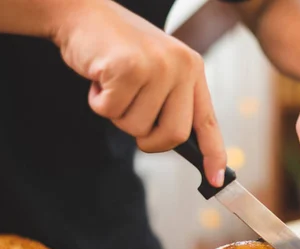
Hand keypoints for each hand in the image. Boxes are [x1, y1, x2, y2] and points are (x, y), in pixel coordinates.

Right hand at [52, 0, 225, 185]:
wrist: (84, 14)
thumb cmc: (120, 51)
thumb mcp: (157, 72)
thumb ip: (172, 103)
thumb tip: (181, 145)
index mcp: (192, 70)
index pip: (208, 121)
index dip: (214, 154)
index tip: (216, 180)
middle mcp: (181, 67)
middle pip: (174, 135)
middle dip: (148, 139)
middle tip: (131, 116)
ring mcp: (156, 66)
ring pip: (137, 127)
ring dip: (117, 114)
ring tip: (114, 84)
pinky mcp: (128, 67)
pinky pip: (111, 111)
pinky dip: (98, 102)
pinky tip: (100, 77)